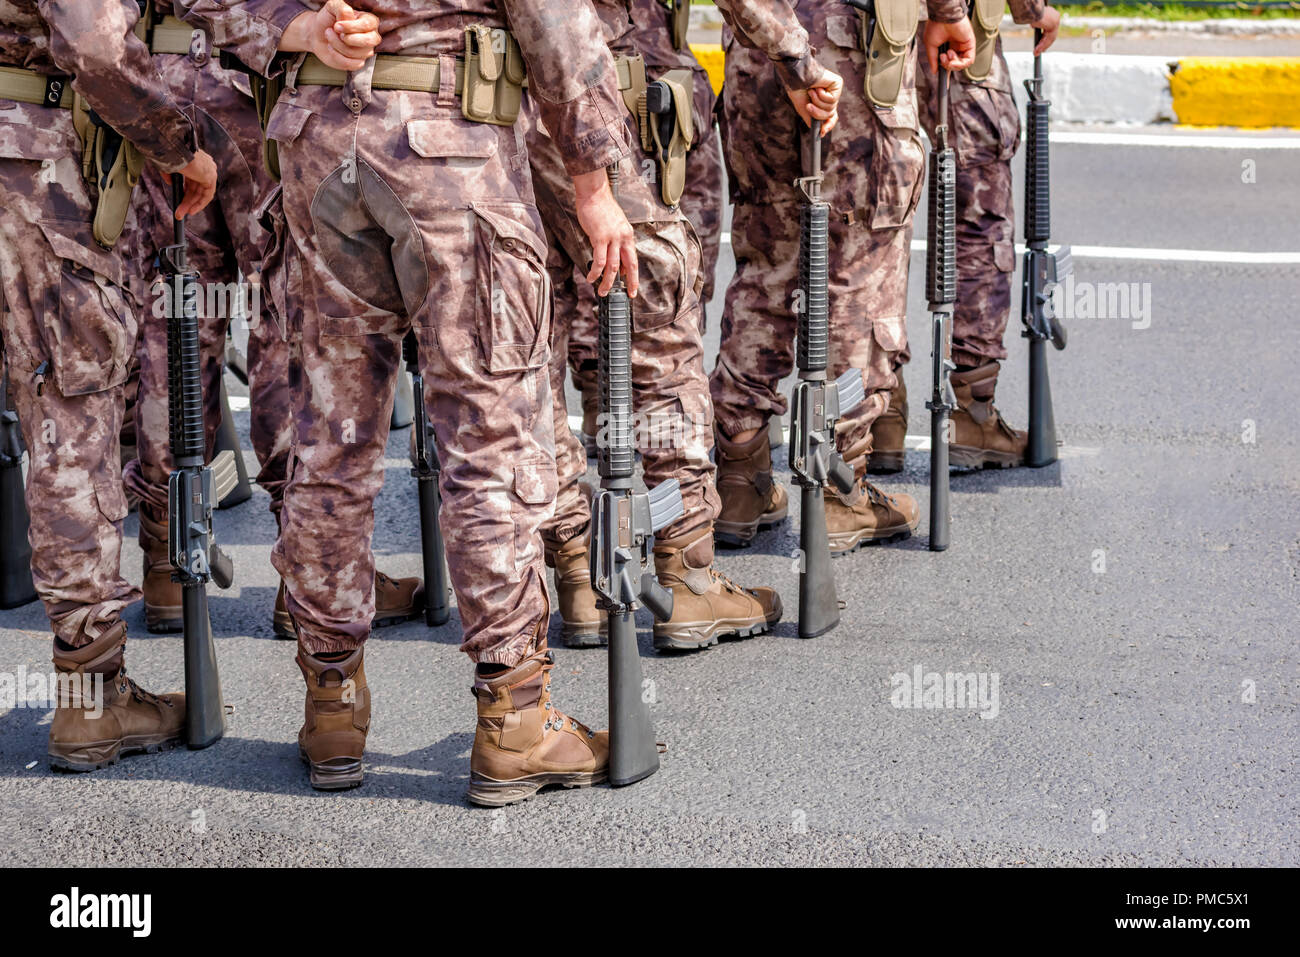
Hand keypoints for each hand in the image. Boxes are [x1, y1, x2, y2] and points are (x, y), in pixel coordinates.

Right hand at [174, 149, 216, 218]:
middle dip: (187, 201)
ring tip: (180, 214)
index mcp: (198, 160)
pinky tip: (191, 211)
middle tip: (179, 212)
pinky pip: (207, 195)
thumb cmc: (168, 152)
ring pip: (200, 193)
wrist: (171, 148)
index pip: (194, 180)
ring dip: (190, 205)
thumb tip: (171, 184)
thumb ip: (172, 175)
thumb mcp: (169, 166)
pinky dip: (199, 204)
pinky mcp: (210, 177)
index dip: (187, 192)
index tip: (181, 200)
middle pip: (197, 188)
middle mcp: (206, 165)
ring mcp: (209, 170)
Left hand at [281, 0, 381, 70]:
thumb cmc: (327, 19)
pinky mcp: (357, 62)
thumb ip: (342, 8)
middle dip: (348, 39)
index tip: (337, 25)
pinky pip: (352, 64)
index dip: (351, 27)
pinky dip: (337, 56)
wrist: (317, 33)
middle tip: (336, 32)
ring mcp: (365, 51)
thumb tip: (349, 17)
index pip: (367, 25)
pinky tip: (332, 48)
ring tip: (329, 36)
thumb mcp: (332, 7)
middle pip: (368, 41)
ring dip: (338, 45)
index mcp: (369, 21)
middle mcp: (370, 37)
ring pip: (357, 53)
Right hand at [573, 168, 637, 297]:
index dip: (634, 276)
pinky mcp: (600, 238)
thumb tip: (613, 255)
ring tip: (602, 291)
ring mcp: (612, 238)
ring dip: (607, 281)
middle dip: (629, 283)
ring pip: (613, 267)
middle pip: (628, 266)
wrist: (594, 193)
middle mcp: (623, 238)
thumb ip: (616, 240)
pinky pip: (599, 260)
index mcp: (627, 235)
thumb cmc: (600, 207)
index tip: (633, 288)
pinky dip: (595, 272)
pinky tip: (590, 277)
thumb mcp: (614, 224)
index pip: (633, 260)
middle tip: (627, 295)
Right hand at [787, 68, 842, 133]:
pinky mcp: (837, 84)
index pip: (831, 117)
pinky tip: (817, 88)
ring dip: (818, 102)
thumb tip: (820, 133)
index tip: (822, 133)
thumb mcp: (803, 109)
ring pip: (831, 108)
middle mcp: (830, 96)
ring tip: (811, 92)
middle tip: (808, 106)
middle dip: (817, 113)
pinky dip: (822, 96)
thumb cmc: (797, 89)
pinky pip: (832, 99)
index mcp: (823, 102)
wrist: (796, 77)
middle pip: (829, 115)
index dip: (828, 125)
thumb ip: (812, 120)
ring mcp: (834, 90)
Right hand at [923, 17, 975, 73]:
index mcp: (947, 48)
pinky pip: (969, 61)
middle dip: (947, 66)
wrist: (943, 17)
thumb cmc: (936, 26)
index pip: (948, 64)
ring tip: (947, 56)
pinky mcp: (970, 45)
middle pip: (954, 66)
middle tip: (942, 59)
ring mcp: (963, 47)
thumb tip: (934, 71)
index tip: (945, 84)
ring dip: (953, 65)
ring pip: (962, 65)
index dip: (946, 74)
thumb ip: (933, 59)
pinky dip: (960, 63)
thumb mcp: (930, 46)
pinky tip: (952, 56)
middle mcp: (956, 48)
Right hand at [1033, 6, 1061, 54]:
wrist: (1032, 7)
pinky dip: (1043, 46)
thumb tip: (1034, 25)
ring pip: (1050, 37)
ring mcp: (1055, 21)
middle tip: (1040, 51)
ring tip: (1036, 53)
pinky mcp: (1053, 25)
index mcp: (1052, 13)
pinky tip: (1037, 50)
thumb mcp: (1034, 16)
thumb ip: (1037, 21)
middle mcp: (1055, 17)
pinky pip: (1049, 39)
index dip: (1045, 37)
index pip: (1050, 28)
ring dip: (1043, 46)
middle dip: (1045, 44)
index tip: (1041, 42)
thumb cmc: (1030, 10)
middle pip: (1051, 34)